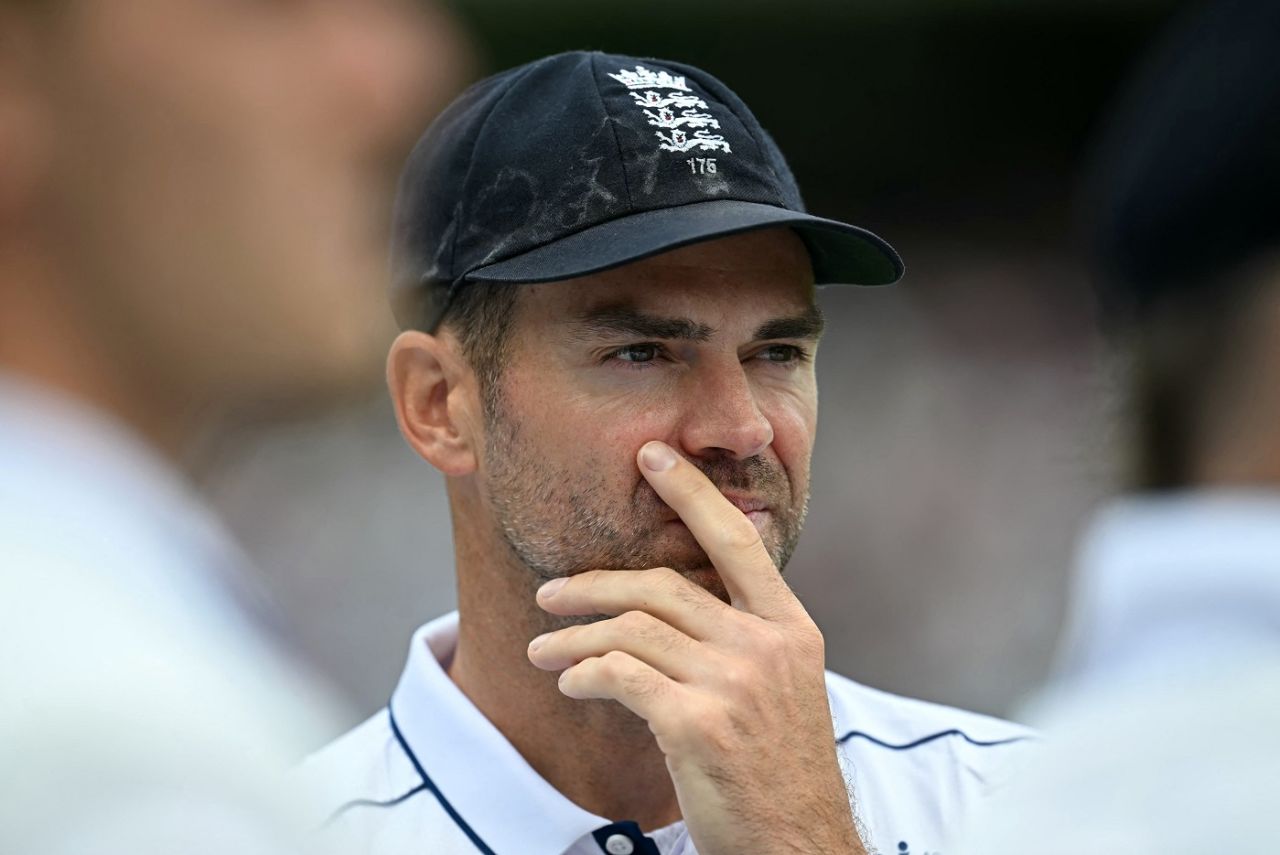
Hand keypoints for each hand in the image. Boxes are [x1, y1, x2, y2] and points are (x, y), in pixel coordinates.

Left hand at [527, 440, 864, 854]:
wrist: (800, 847)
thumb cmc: (780, 773)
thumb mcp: (782, 691)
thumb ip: (742, 639)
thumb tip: (675, 605)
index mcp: (790, 629)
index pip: (737, 541)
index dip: (692, 492)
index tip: (652, 455)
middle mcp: (766, 646)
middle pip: (662, 586)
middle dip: (595, 584)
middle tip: (550, 593)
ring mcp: (735, 683)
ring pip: (632, 630)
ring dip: (574, 638)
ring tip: (540, 653)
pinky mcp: (699, 724)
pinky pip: (621, 676)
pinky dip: (585, 674)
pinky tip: (571, 684)